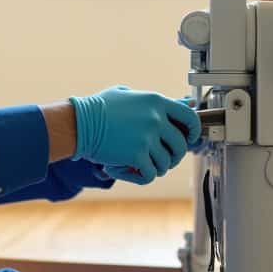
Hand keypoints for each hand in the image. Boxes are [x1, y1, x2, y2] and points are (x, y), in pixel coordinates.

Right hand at [70, 86, 201, 183]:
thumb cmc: (100, 108)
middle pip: (180, 145)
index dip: (193, 131)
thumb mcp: (128, 95)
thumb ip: (154, 101)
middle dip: (173, 156)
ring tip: (144, 164)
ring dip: (156, 167)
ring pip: (166, 163)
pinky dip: (143, 176)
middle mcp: (155, 119)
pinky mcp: (136, 155)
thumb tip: (183, 102)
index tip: (188, 138)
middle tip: (163, 158)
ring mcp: (147, 137)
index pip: (190, 117)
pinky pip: (151, 174)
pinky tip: (133, 171)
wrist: (79, 123)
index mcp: (156, 102)